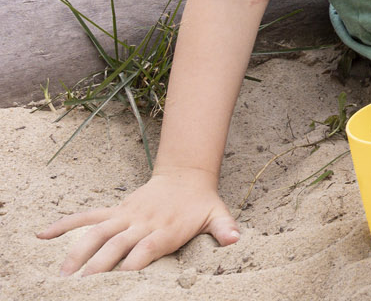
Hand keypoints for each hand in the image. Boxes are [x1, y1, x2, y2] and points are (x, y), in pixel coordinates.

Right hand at [37, 167, 237, 274]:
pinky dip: (65, 224)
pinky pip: (87, 216)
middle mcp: (142, 222)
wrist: (187, 175)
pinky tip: (43, 235)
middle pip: (116, 244)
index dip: (131, 264)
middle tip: (79, 287)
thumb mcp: (217, 214)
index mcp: (165, 229)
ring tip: (61, 274)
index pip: (145, 249)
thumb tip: (236, 239)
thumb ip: (225, 228)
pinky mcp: (116, 210)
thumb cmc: (201, 203)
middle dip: (98, 266)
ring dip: (77, 251)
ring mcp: (126, 215)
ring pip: (96, 232)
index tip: (117, 281)